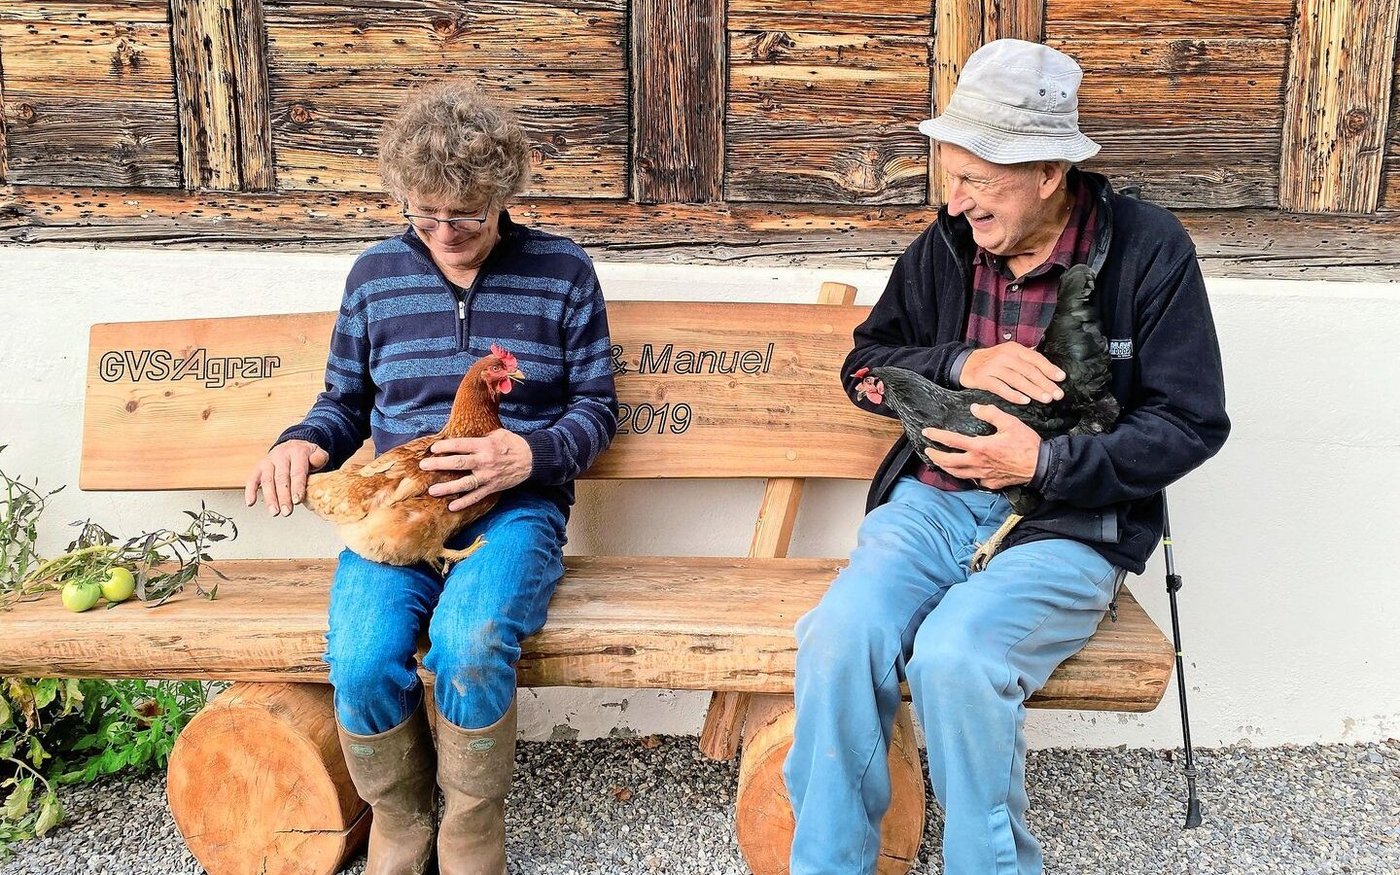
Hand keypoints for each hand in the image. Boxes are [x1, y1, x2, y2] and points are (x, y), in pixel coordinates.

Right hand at [245, 439, 329, 516]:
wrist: (292, 445)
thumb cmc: (305, 455)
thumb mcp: (317, 453)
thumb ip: (320, 457)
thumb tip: (317, 460)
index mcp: (297, 452)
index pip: (297, 472)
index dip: (297, 487)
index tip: (297, 500)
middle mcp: (281, 455)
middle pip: (281, 478)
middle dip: (284, 497)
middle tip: (287, 511)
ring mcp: (268, 461)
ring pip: (267, 480)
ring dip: (270, 498)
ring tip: (274, 512)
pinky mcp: (259, 467)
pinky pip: (252, 479)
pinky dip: (250, 491)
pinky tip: (250, 502)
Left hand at [421, 429, 531, 510]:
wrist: (531, 460)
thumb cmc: (512, 444)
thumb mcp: (497, 433)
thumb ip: (480, 436)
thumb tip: (463, 436)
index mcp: (484, 446)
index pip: (461, 445)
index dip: (445, 446)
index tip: (433, 448)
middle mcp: (484, 462)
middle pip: (458, 464)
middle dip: (439, 464)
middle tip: (424, 466)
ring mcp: (488, 477)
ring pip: (465, 483)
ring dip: (448, 487)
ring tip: (433, 490)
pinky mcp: (492, 487)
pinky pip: (476, 497)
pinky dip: (464, 502)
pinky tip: (452, 507)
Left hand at [922, 404, 1039, 489]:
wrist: (1040, 466)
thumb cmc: (1026, 443)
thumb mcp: (1010, 422)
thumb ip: (990, 413)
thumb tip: (974, 408)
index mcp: (980, 447)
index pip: (951, 441)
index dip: (936, 436)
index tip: (926, 432)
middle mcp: (978, 463)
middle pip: (948, 462)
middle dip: (935, 456)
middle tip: (928, 451)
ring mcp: (983, 475)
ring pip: (958, 474)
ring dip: (946, 467)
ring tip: (939, 462)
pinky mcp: (991, 483)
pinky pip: (973, 480)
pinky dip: (964, 475)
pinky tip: (963, 471)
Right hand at [960, 342, 1064, 404]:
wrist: (963, 364)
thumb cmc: (990, 362)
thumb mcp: (1008, 354)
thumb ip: (1025, 359)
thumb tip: (1048, 368)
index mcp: (1013, 349)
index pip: (1035, 358)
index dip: (1049, 368)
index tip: (1061, 378)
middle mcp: (1004, 356)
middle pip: (1029, 371)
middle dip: (1045, 383)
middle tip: (1057, 394)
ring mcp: (993, 367)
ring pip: (1017, 380)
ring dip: (1033, 390)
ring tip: (1046, 399)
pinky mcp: (983, 378)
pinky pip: (1001, 388)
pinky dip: (1014, 395)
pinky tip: (1025, 401)